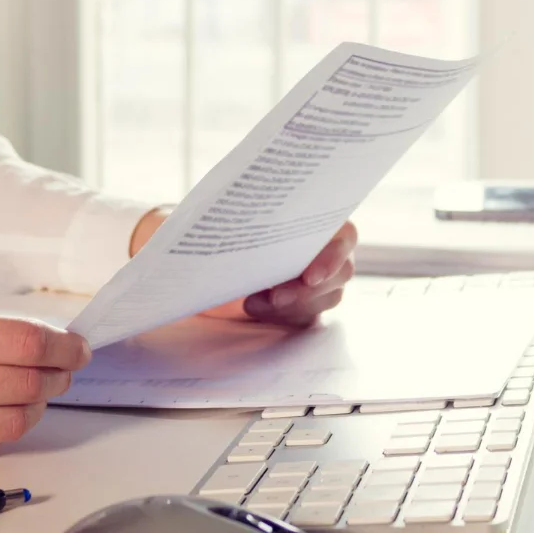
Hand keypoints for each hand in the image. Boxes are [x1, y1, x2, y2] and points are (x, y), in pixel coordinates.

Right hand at [0, 309, 89, 469]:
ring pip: (14, 422)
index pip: (25, 344)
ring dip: (35, 403)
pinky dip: (2, 429)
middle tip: (66, 362)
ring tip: (35, 386)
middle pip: (28, 384)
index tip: (75, 343)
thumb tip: (27, 340)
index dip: (62, 345)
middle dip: (57, 373)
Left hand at [130, 210, 356, 327]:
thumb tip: (189, 221)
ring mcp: (322, 279)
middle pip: (339, 275)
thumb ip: (226, 215)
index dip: (332, 257)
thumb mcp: (224, 215)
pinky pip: (306, 318)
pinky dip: (282, 317)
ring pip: (323, 299)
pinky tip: (255, 308)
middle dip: (305, 290)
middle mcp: (328, 249)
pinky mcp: (308, 303)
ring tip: (253, 302)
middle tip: (274, 298)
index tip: (307, 275)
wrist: (215, 250)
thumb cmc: (227, 225)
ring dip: (291, 305)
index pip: (344, 236)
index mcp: (319, 219)